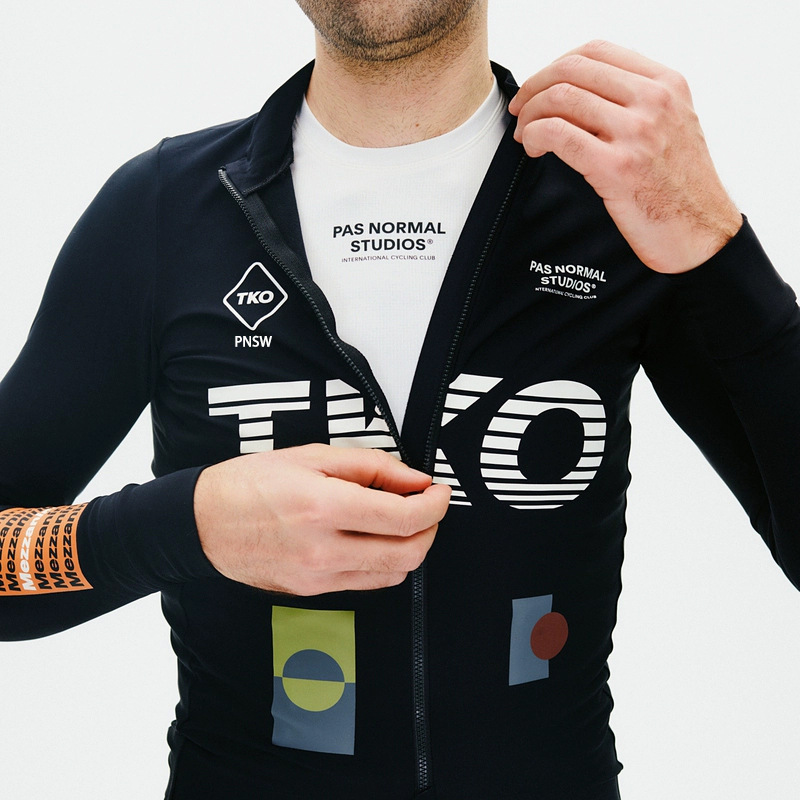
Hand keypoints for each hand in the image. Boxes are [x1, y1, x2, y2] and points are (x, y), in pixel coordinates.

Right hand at [193, 444, 450, 594]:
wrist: (202, 523)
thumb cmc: (250, 483)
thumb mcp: (312, 456)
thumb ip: (370, 466)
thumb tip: (413, 478)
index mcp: (324, 507)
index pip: (403, 518)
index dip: (434, 505)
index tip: (440, 492)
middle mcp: (324, 549)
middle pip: (407, 553)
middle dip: (431, 529)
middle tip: (428, 506)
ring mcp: (318, 577)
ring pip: (392, 574)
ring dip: (411, 548)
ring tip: (402, 521)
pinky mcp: (312, 591)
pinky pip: (367, 584)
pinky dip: (384, 562)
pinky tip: (375, 539)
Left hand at [508, 40, 741, 272]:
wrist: (701, 235)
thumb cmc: (681, 190)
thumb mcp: (672, 127)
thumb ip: (636, 103)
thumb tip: (579, 96)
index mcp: (667, 84)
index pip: (596, 51)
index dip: (555, 65)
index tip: (540, 87)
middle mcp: (654, 101)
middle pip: (572, 70)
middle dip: (534, 88)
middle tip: (521, 110)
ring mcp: (636, 133)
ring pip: (560, 98)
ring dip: (530, 115)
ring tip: (526, 135)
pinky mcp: (616, 167)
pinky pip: (558, 134)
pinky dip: (534, 136)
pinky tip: (534, 149)